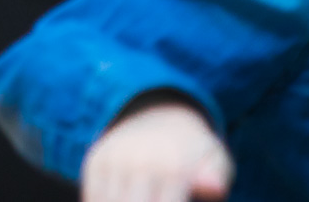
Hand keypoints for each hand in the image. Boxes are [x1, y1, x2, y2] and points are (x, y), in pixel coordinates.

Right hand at [82, 101, 232, 201]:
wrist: (159, 114)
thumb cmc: (193, 151)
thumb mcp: (215, 159)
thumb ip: (216, 178)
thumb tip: (213, 189)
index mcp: (173, 169)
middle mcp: (139, 163)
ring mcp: (114, 161)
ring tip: (140, 199)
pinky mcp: (96, 161)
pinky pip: (92, 196)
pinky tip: (117, 200)